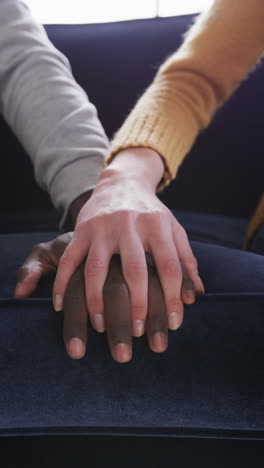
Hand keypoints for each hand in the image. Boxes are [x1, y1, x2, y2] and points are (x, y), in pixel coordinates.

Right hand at [52, 157, 204, 337]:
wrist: (122, 182)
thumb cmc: (151, 213)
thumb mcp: (174, 229)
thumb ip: (186, 259)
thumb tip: (196, 295)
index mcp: (157, 226)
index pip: (170, 266)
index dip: (173, 297)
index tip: (174, 325)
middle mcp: (130, 224)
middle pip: (134, 269)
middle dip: (137, 304)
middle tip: (137, 333)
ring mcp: (102, 226)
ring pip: (97, 267)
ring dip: (96, 300)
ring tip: (100, 327)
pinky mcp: (81, 228)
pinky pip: (70, 259)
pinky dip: (63, 282)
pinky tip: (61, 305)